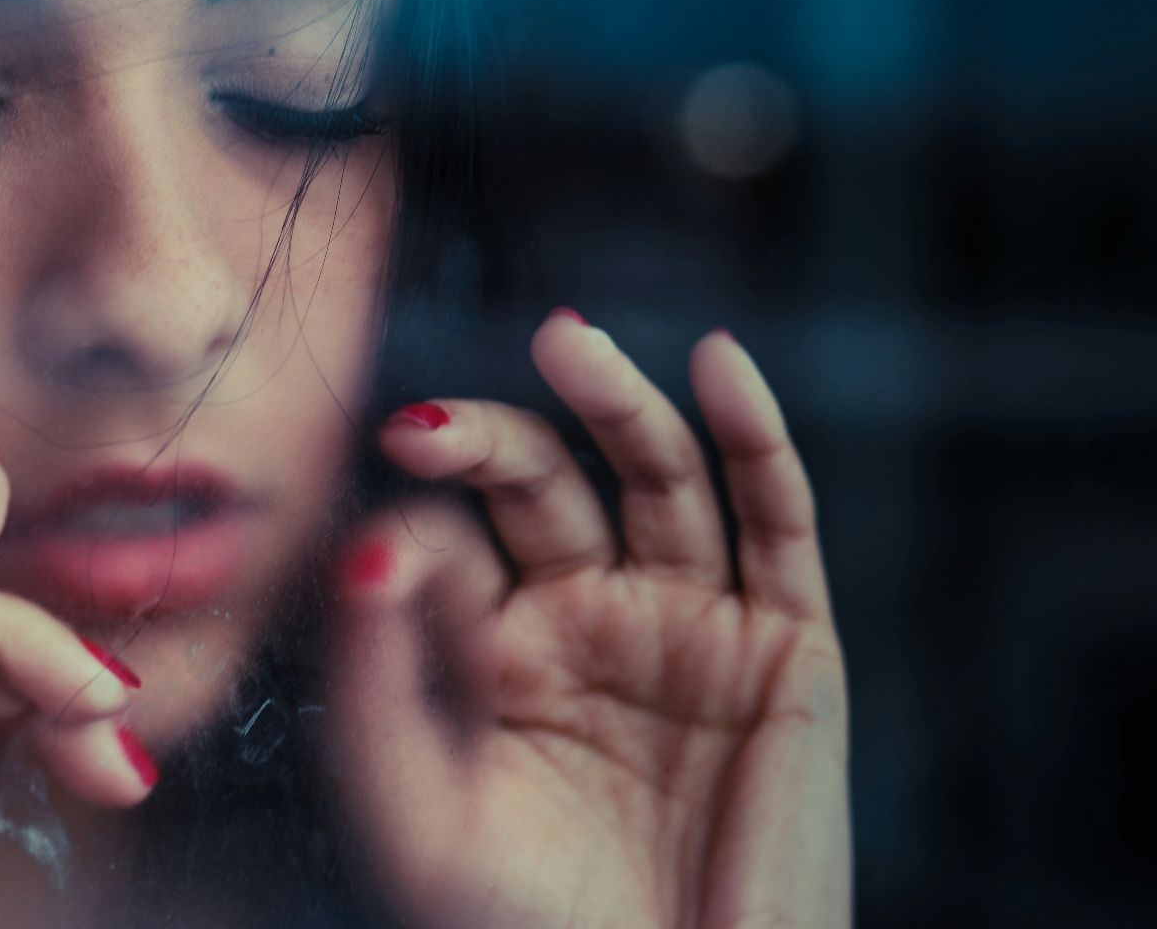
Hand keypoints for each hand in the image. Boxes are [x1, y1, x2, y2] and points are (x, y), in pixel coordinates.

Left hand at [326, 315, 849, 927]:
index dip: (422, 527)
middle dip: (492, 438)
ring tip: (563, 343)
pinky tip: (719, 363)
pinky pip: (777, 519)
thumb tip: (368, 538)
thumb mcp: (422, 812)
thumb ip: (378, 681)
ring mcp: (690, 621)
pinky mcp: (788, 642)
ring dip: (615, 402)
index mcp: (498, 651)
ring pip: (658, 476)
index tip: (387, 553)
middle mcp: (592, 617)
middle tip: (430, 427)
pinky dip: (756, 435)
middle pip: (545, 483)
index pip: (456, 541)